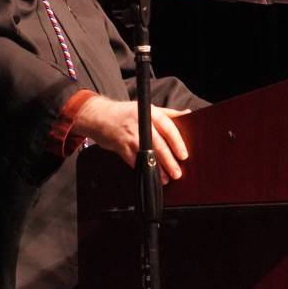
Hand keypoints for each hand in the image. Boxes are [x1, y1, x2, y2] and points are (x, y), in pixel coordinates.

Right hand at [76, 96, 190, 182]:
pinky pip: (134, 161)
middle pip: (159, 145)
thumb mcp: (148, 109)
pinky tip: (150, 176)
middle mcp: (141, 124)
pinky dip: (143, 170)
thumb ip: (169, 113)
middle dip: (169, 161)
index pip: (168, 128)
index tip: (183, 155)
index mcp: (151, 113)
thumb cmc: (127, 113)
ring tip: (166, 179)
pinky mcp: (121, 147)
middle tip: (177, 172)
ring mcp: (130, 136)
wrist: (100, 116)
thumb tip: (187, 113)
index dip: (177, 142)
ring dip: (157, 169)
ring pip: (147, 155)